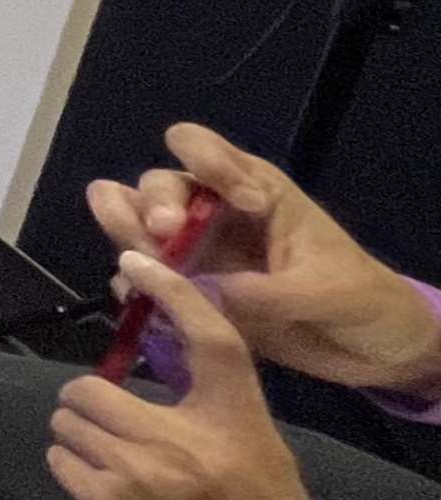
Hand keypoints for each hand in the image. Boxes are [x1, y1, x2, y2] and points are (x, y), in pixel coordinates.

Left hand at [49, 252, 370, 499]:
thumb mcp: (271, 469)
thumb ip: (215, 424)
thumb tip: (152, 396)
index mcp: (238, 429)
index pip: (207, 339)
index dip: (170, 291)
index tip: (138, 264)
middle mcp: (181, 448)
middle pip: (88, 391)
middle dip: (90, 407)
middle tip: (110, 428)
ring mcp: (134, 487)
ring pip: (66, 434)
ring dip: (79, 447)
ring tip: (113, 473)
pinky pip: (69, 481)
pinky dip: (80, 486)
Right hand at [87, 121, 440, 394]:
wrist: (373, 351)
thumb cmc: (362, 301)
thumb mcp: (328, 292)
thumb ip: (271, 293)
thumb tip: (207, 293)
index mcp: (254, 191)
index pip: (202, 148)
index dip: (205, 162)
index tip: (238, 201)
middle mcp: (214, 214)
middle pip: (159, 186)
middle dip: (152, 205)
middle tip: (163, 236)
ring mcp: (199, 254)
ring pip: (137, 226)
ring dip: (125, 236)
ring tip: (136, 264)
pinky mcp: (192, 292)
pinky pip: (143, 279)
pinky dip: (132, 285)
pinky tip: (139, 301)